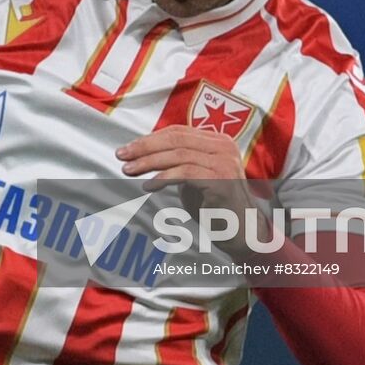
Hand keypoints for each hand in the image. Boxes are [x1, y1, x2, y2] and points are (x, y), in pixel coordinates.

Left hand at [116, 124, 252, 210]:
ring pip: (178, 154)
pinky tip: (149, 186)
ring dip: (149, 162)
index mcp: (218, 140)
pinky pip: (186, 173)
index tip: (129, 148)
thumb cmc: (215, 206)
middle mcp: (224, 146)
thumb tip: (144, 152)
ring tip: (129, 170)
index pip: (178, 131)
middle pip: (176, 139)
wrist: (243, 233)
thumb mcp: (195, 177)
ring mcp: (225, 162)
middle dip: (145, 147)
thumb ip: (179, 161)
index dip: (151, 138)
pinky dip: (163, 177)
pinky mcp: (222, 180)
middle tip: (122, 155)